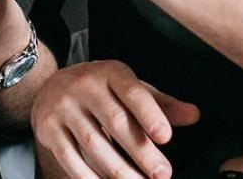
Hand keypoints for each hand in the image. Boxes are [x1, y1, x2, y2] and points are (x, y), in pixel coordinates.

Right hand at [33, 60, 199, 178]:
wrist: (49, 87)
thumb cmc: (100, 90)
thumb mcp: (129, 88)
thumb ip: (161, 104)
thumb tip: (194, 115)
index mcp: (110, 73)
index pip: (133, 92)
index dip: (150, 114)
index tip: (166, 137)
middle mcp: (84, 86)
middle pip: (115, 122)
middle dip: (141, 152)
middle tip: (162, 174)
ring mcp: (64, 108)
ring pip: (94, 144)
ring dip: (119, 170)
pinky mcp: (48, 129)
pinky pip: (70, 158)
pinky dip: (89, 177)